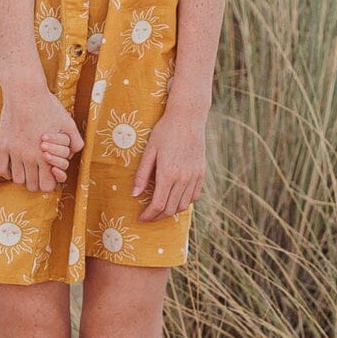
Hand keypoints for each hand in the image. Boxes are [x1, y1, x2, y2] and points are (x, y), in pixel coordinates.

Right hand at [0, 85, 84, 191]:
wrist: (25, 92)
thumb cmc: (48, 106)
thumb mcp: (68, 124)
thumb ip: (75, 142)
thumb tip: (74, 155)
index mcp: (46, 155)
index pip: (47, 185)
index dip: (50, 183)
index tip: (49, 176)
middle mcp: (28, 156)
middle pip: (31, 185)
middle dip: (37, 182)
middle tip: (38, 174)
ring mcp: (13, 151)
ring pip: (17, 179)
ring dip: (23, 177)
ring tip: (27, 169)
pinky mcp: (2, 144)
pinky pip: (1, 168)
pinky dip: (7, 171)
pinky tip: (13, 165)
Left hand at [133, 104, 206, 220]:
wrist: (188, 118)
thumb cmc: (164, 132)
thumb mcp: (149, 151)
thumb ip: (142, 175)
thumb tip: (135, 195)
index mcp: (168, 173)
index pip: (158, 204)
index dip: (149, 215)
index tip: (140, 219)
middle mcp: (184, 178)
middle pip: (171, 209)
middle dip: (158, 216)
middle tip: (147, 217)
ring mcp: (195, 176)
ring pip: (184, 205)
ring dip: (171, 211)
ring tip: (159, 210)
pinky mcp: (202, 173)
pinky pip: (194, 196)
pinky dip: (184, 202)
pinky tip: (174, 199)